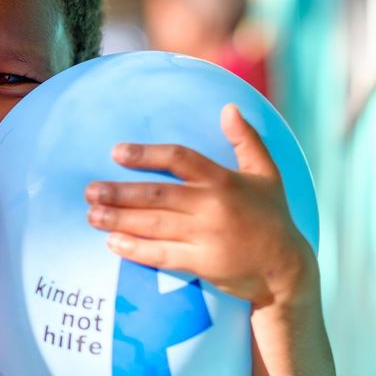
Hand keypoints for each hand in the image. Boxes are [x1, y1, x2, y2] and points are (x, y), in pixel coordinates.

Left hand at [84, 103, 315, 305]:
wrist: (286, 268)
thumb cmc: (272, 216)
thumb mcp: (267, 174)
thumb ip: (247, 140)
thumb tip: (229, 107)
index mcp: (224, 180)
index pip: (180, 159)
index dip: (146, 154)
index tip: (116, 152)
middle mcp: (214, 206)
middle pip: (158, 195)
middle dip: (120, 192)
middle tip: (90, 190)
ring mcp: (208, 237)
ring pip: (154, 225)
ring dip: (119, 219)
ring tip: (92, 215)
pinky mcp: (204, 264)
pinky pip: (163, 255)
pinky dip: (136, 249)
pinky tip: (113, 243)